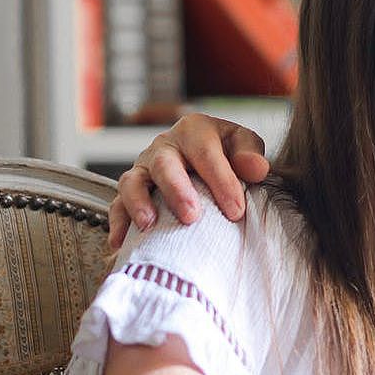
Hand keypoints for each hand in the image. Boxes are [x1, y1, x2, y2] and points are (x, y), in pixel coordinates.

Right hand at [108, 114, 270, 247]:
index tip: (236, 211)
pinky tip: (121, 244)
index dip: (220, 182)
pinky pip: (117, 205)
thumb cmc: (225, 153)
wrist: (203, 159)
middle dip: (176, 191)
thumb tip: (256, 169)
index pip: (205, 153)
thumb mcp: (241, 144)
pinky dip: (118, 223)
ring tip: (149, 225)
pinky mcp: (131, 191)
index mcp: (193, 130)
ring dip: (138, 203)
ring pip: (132, 182)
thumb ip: (249, 154)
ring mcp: (144, 168)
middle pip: (164, 164)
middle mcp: (164, 147)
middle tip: (191, 216)